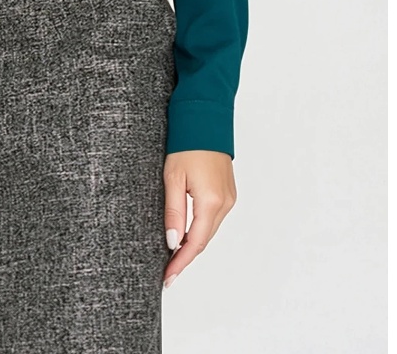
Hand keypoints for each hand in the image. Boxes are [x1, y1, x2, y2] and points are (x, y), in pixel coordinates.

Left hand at [162, 150, 236, 287]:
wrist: (205, 119)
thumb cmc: (187, 143)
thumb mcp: (172, 177)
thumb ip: (174, 211)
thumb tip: (173, 241)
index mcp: (211, 201)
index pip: (196, 243)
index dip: (181, 262)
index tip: (168, 277)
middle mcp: (225, 203)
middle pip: (204, 239)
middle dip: (185, 257)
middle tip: (167, 272)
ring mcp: (229, 198)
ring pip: (209, 230)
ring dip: (193, 243)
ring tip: (173, 256)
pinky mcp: (228, 192)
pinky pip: (213, 218)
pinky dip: (200, 229)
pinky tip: (187, 233)